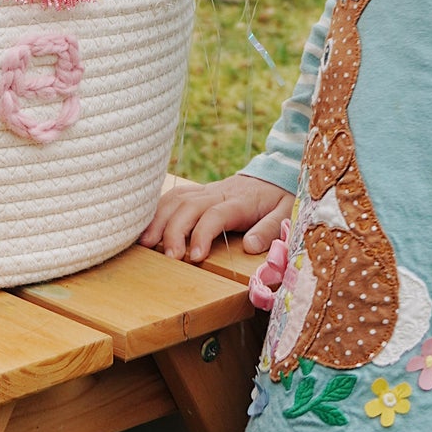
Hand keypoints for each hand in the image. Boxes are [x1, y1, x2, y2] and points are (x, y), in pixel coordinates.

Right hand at [140, 173, 290, 265]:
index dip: (202, 234)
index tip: (194, 257)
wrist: (274, 174)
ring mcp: (205, 191)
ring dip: (158, 219)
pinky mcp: (198, 192)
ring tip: (145, 244)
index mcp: (239, 201)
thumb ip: (270, 229)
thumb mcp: (285, 213)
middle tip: (167, 257)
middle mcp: (218, 193)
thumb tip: (251, 246)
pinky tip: (146, 225)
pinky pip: (174, 196)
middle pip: (188, 206)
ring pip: (176, 199)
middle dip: (174, 231)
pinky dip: (157, 208)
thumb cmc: (278, 199)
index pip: (215, 214)